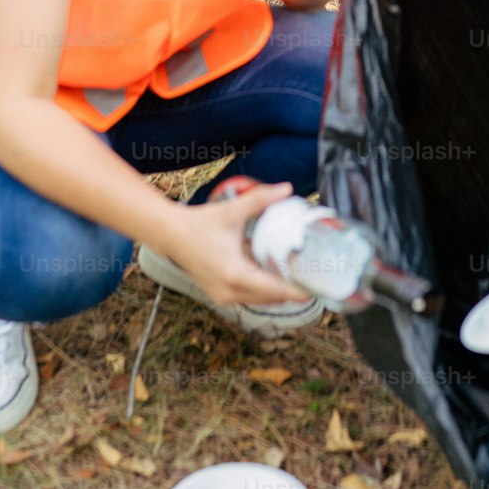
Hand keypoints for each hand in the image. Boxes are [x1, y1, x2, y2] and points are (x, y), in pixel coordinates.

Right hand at [161, 181, 311, 306]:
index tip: (317, 289)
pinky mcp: (219, 295)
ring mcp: (223, 297)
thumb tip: (287, 188)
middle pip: (271, 298)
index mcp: (235, 275)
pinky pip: (249, 297)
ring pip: (260, 300)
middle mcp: (230, 292)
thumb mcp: (233, 211)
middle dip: (292, 290)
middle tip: (312, 277)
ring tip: (298, 276)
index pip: (275, 290)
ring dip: (278, 291)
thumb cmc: (201, 223)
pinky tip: (274, 275)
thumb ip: (260, 199)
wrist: (171, 235)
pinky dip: (263, 290)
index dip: (297, 291)